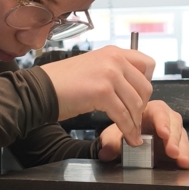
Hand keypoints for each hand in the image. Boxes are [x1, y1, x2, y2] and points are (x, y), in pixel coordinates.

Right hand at [38, 46, 153, 146]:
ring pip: (136, 103)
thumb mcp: (93, 67)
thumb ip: (113, 72)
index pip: (147, 63)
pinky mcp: (102, 92)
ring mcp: (109, 74)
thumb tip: (129, 89)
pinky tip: (129, 137)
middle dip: (142, 107)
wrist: (41, 89)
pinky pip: (123, 115)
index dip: (146, 83)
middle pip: (145, 86)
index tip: (140, 96)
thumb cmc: (62, 82)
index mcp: (113, 52)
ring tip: (133, 133)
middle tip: (136, 119)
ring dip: (136, 122)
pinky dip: (128, 129)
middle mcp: (114, 59)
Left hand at [96, 100, 188, 168]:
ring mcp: (173, 133)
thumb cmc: (122, 131)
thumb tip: (105, 153)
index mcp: (149, 111)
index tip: (163, 134)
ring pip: (183, 138)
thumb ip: (111, 144)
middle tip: (173, 152)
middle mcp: (164, 120)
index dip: (162, 122)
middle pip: (175, 125)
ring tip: (183, 161)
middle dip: (175, 140)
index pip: (159, 112)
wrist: (124, 141)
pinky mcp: (178, 146)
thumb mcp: (114, 136)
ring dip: (184, 150)